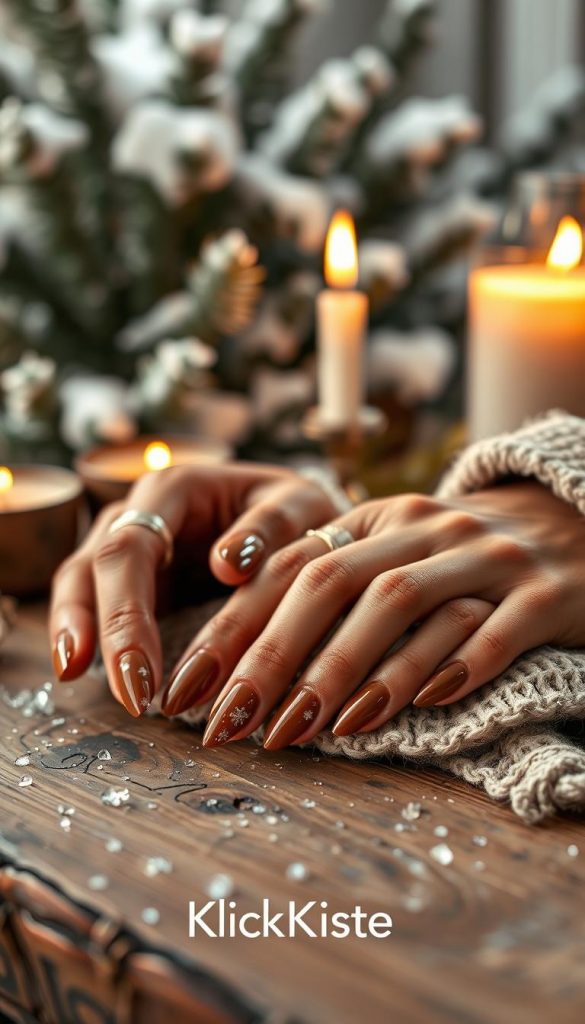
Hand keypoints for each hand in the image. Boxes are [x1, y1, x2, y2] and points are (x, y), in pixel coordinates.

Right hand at [49, 463, 339, 715]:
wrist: (301, 517)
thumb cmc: (301, 512)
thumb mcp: (302, 506)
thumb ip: (271, 526)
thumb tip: (225, 563)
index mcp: (176, 489)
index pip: (132, 547)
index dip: (126, 611)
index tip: (143, 672)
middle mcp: (140, 510)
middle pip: (97, 567)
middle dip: (106, 633)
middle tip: (131, 697)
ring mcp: (130, 544)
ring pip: (80, 580)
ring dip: (76, 632)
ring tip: (72, 675)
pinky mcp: (134, 577)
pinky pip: (95, 603)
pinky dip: (85, 635)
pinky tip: (78, 671)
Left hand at [197, 481, 584, 748]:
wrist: (573, 523)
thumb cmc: (461, 558)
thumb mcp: (394, 550)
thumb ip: (332, 582)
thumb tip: (242, 653)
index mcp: (377, 518)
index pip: (289, 566)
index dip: (233, 627)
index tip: (187, 688)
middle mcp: (424, 528)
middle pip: (332, 583)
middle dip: (271, 656)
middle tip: (227, 725)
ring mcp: (485, 557)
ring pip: (403, 604)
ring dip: (343, 670)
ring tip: (298, 731)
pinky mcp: (543, 594)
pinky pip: (494, 630)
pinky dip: (454, 666)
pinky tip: (420, 706)